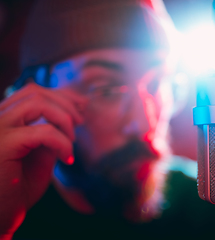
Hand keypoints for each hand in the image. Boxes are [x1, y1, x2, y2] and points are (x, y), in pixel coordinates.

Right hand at [0, 83, 86, 238]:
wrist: (2, 216)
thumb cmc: (19, 188)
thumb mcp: (40, 152)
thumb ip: (51, 130)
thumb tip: (73, 110)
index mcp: (3, 120)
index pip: (31, 91)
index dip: (61, 95)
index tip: (83, 105)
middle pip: (34, 91)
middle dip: (66, 103)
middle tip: (81, 121)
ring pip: (37, 103)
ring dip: (63, 119)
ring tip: (72, 140)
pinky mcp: (2, 145)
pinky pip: (43, 131)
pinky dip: (62, 142)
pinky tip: (67, 159)